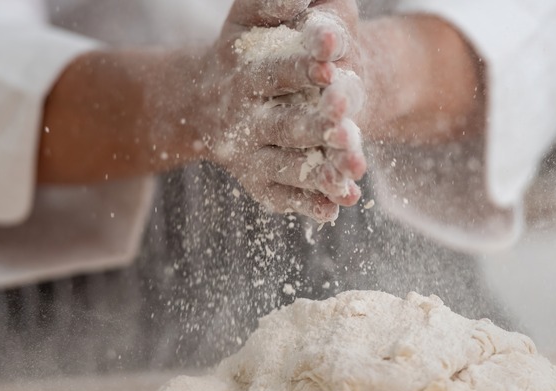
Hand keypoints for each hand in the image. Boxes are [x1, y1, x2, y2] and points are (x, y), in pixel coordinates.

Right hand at [194, 0, 366, 221]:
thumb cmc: (242, 50)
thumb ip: (273, 3)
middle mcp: (241, 120)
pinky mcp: (256, 183)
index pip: (273, 71)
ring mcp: (247, 156)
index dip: (301, 67)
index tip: (329, 63)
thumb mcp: (249, 18)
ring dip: (318, 173)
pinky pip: (282, 197)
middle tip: (344, 123)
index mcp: (241, 74)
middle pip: (280, 126)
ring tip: (353, 173)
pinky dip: (307, 204)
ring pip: (285, 168)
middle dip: (314, 127)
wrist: (202, 102)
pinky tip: (336, 206)